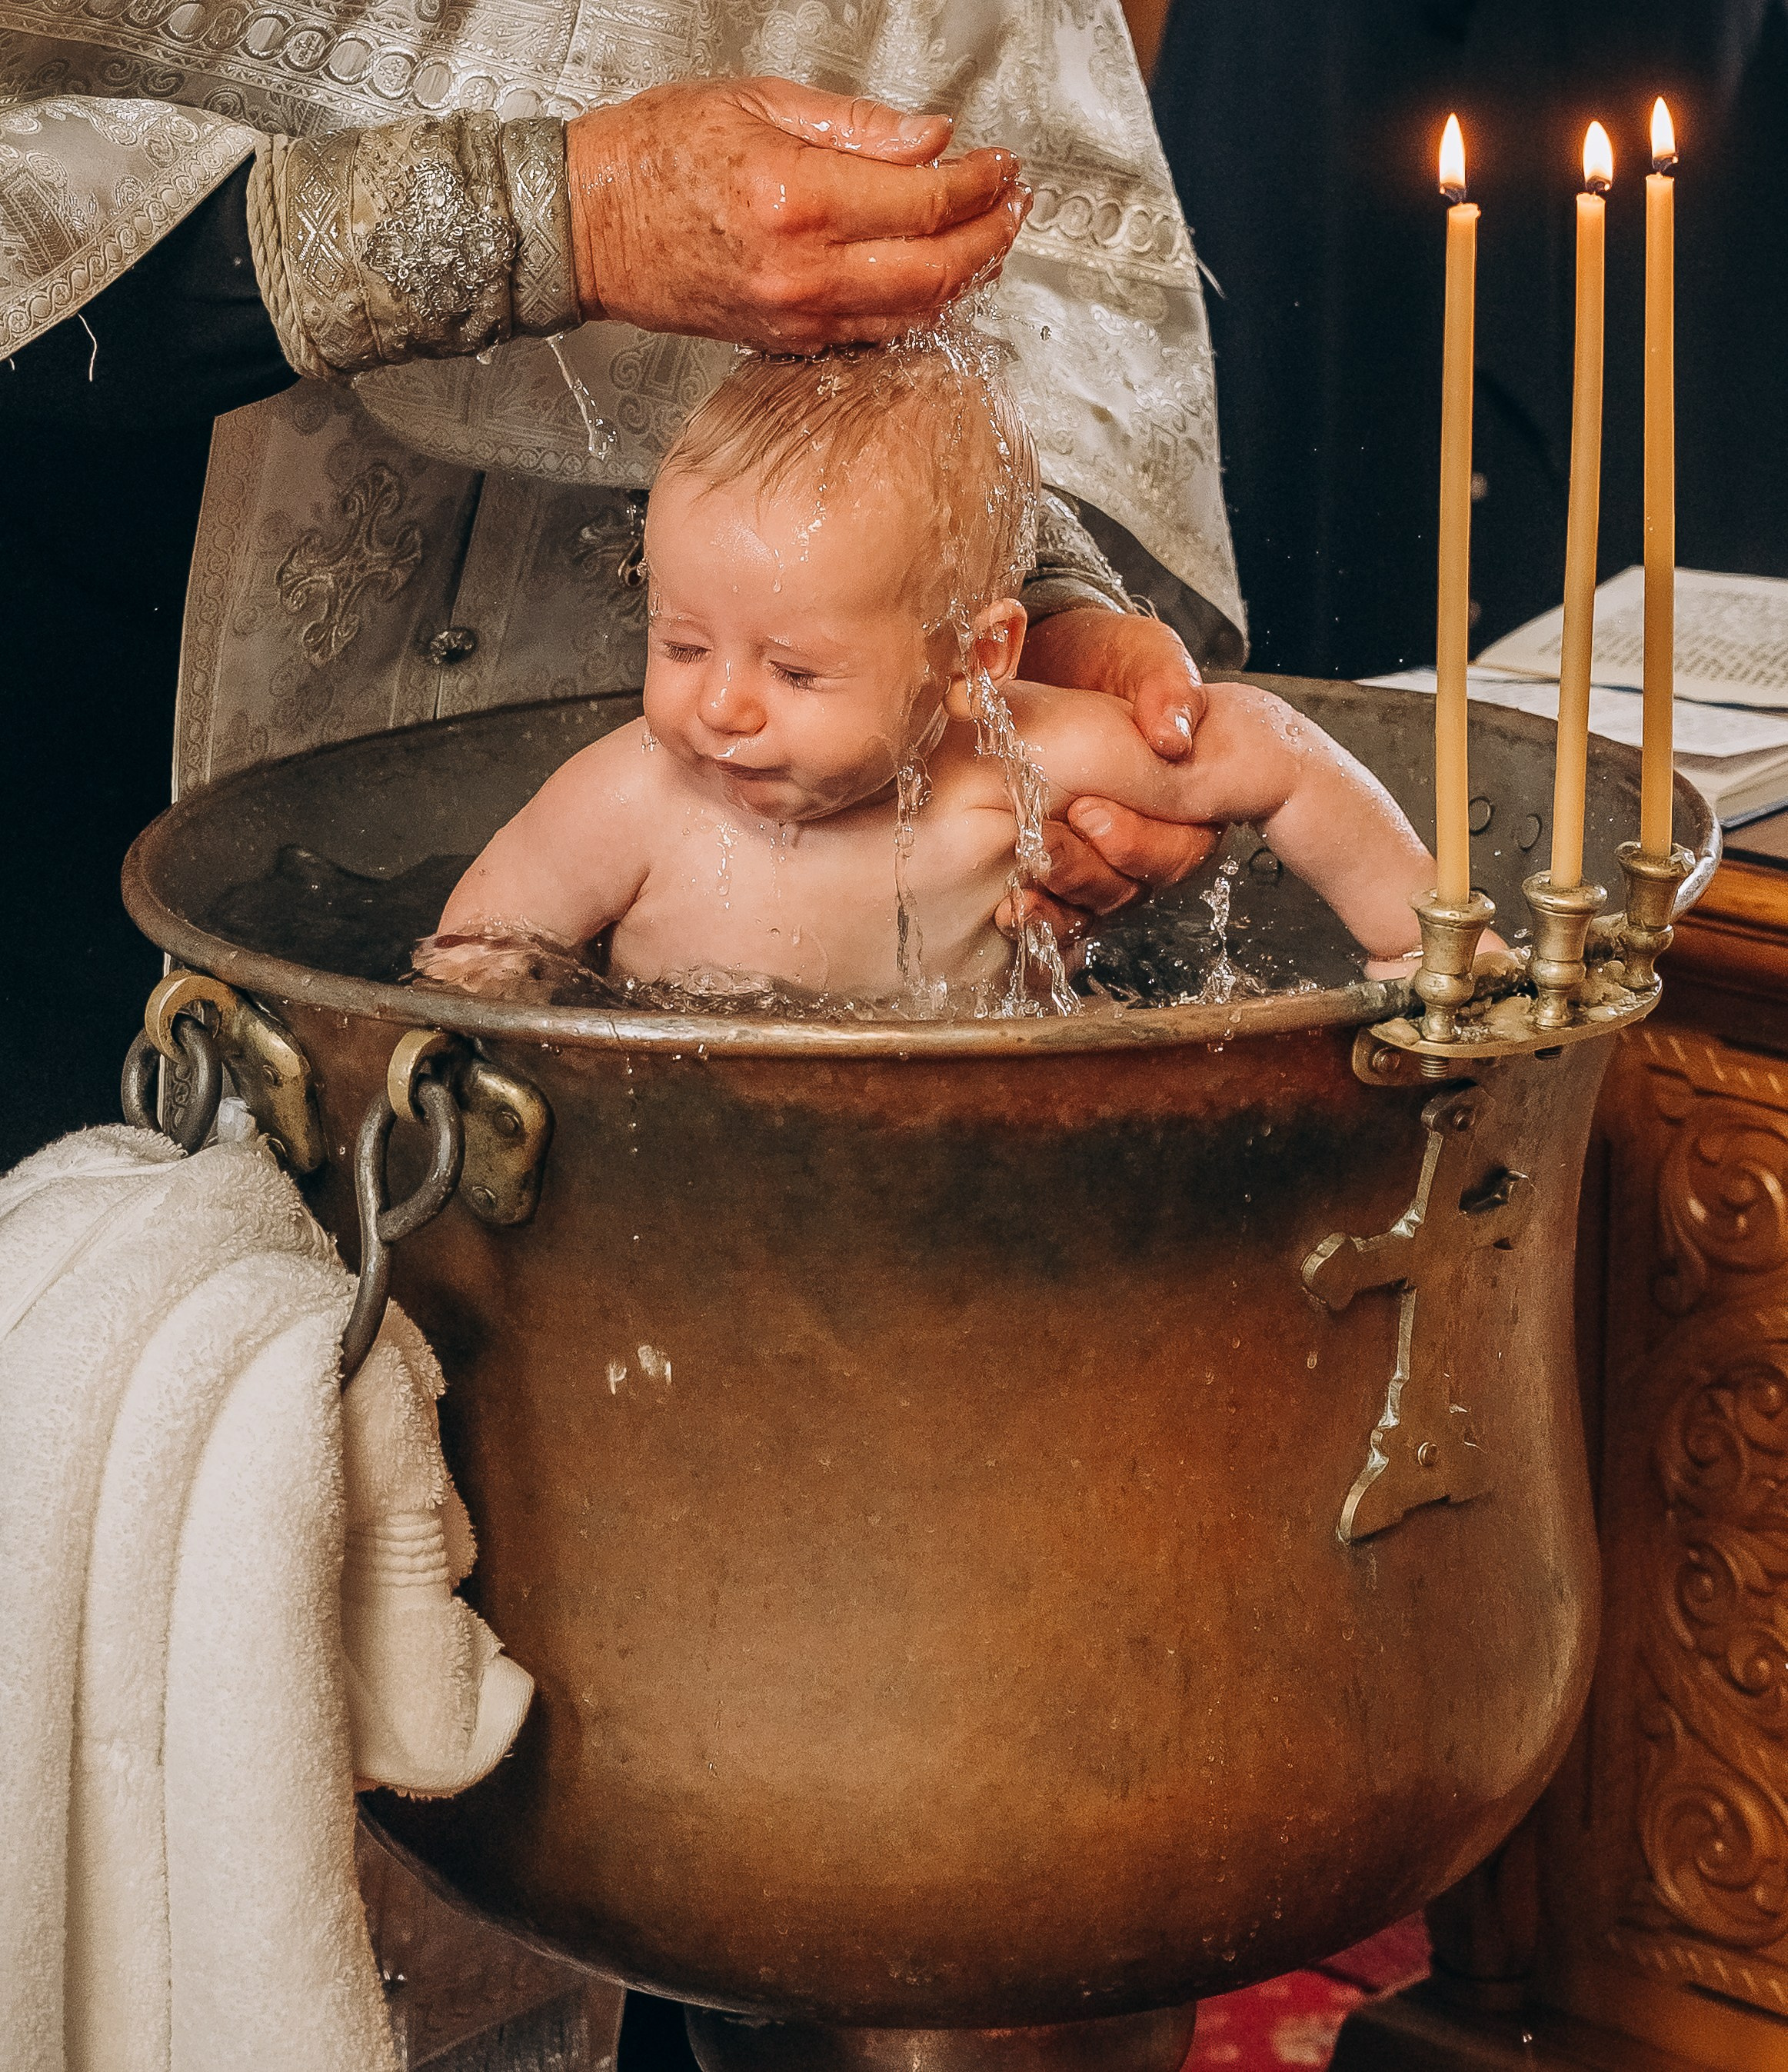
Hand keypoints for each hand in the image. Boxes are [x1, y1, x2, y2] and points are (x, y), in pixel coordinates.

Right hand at [567, 78, 1028, 349]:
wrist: (586, 227)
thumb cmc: (653, 157)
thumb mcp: (758, 103)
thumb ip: (857, 128)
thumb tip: (931, 140)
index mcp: (800, 199)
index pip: (926, 202)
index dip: (979, 185)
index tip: (1001, 165)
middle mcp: (804, 270)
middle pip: (935, 269)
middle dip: (990, 237)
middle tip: (1014, 206)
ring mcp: (797, 314)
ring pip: (914, 311)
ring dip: (964, 278)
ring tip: (989, 241)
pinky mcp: (785, 339)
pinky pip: (874, 332)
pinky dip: (918, 308)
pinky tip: (935, 279)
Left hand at [996, 608, 1219, 944]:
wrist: (1054, 661)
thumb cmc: (1110, 659)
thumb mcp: (1145, 655)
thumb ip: (1166, 686)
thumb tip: (1170, 739)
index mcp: (1183, 795)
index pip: (1182, 846)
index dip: (1138, 842)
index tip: (1087, 813)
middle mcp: (1148, 833)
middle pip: (1137, 887)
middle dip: (1088, 873)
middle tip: (1041, 845)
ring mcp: (1103, 855)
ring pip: (1096, 907)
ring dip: (1058, 905)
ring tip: (1018, 896)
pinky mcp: (1060, 867)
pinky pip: (1062, 916)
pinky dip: (1038, 920)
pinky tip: (1008, 913)